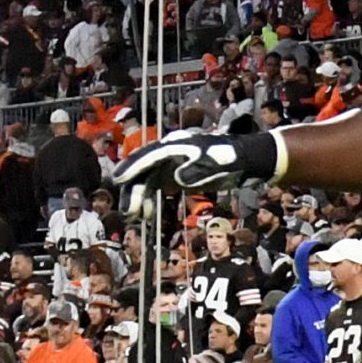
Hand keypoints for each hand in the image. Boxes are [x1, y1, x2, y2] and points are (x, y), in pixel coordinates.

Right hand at [112, 129, 275, 216]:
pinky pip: (155, 189)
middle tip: (128, 211)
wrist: (243, 160)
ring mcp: (169, 166)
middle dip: (134, 190)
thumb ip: (198, 170)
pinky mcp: (173, 177)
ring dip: (139, 198)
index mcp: (175, 145)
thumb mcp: (215, 163)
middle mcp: (167, 154)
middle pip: (143, 171)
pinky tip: (148, 216)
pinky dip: (150, 201)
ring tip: (136, 217)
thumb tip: (178, 178)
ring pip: (146, 181)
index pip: (149, 156)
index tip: (118, 180)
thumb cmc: (229, 158)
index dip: (132, 167)